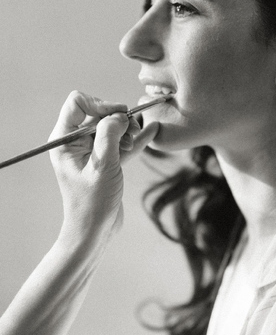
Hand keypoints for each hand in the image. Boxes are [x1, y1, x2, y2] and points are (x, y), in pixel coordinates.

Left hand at [49, 91, 158, 244]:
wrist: (95, 231)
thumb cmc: (92, 203)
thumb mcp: (102, 165)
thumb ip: (110, 135)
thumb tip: (120, 115)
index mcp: (65, 140)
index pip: (78, 103)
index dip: (100, 105)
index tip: (118, 118)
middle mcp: (75, 142)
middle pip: (98, 113)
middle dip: (117, 118)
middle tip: (130, 133)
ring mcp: (91, 152)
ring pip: (111, 127)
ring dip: (127, 129)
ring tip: (135, 140)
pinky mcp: (105, 162)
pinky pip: (120, 143)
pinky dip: (134, 138)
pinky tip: (151, 131)